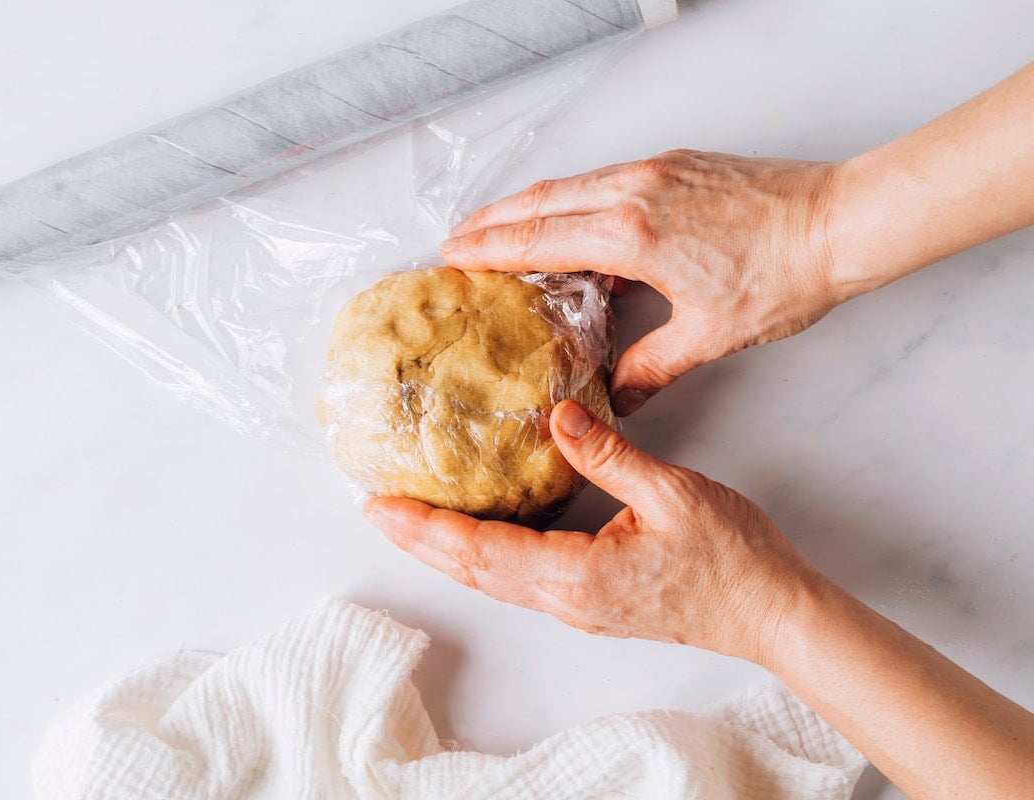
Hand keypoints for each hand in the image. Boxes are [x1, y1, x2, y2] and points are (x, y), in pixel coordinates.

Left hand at [364, 398, 818, 662]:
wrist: (772, 614)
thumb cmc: (732, 558)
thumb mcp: (673, 492)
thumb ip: (609, 454)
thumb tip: (557, 416)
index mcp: (578, 574)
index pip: (482, 550)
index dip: (428, 528)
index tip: (384, 505)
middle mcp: (566, 600)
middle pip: (474, 572)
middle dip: (421, 541)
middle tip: (375, 509)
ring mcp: (577, 607)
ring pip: (493, 581)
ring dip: (446, 552)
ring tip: (410, 521)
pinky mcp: (591, 603)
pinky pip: (518, 582)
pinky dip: (482, 557)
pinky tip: (475, 537)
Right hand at [441, 151, 845, 413]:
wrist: (842, 224)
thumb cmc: (782, 277)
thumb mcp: (709, 334)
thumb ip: (652, 366)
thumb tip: (619, 397)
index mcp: (632, 233)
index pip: (538, 238)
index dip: (489, 247)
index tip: (452, 254)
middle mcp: (634, 191)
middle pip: (541, 201)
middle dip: (493, 219)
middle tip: (458, 238)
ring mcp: (655, 171)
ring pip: (571, 184)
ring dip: (530, 206)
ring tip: (502, 228)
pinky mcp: (677, 166)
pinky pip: (606, 179)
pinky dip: (574, 199)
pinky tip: (575, 224)